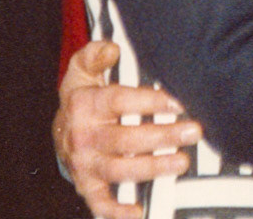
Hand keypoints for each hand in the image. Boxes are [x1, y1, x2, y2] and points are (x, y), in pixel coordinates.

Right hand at [53, 40, 202, 218]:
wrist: (60, 130)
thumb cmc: (83, 97)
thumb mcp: (83, 69)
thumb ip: (95, 54)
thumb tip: (112, 49)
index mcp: (85, 105)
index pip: (119, 102)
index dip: (150, 102)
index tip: (178, 102)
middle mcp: (82, 136)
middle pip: (124, 138)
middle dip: (162, 136)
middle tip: (192, 131)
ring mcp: (84, 164)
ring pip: (119, 169)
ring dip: (152, 167)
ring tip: (182, 161)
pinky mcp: (86, 186)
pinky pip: (99, 202)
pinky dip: (116, 211)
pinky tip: (138, 212)